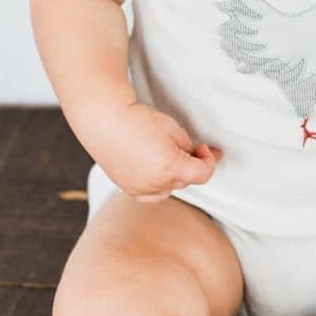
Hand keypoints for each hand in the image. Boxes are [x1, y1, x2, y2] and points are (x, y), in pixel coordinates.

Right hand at [91, 101, 222, 202]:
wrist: (106, 121)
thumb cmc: (138, 121)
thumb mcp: (174, 130)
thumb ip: (188, 148)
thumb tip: (195, 155)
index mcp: (170, 168)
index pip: (202, 174)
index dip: (209, 160)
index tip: (205, 149)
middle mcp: (155, 184)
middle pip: (186, 180)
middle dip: (192, 165)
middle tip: (194, 149)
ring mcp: (140, 189)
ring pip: (170, 188)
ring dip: (176, 176)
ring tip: (172, 157)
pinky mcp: (128, 189)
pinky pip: (152, 194)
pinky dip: (159, 185)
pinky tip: (158, 170)